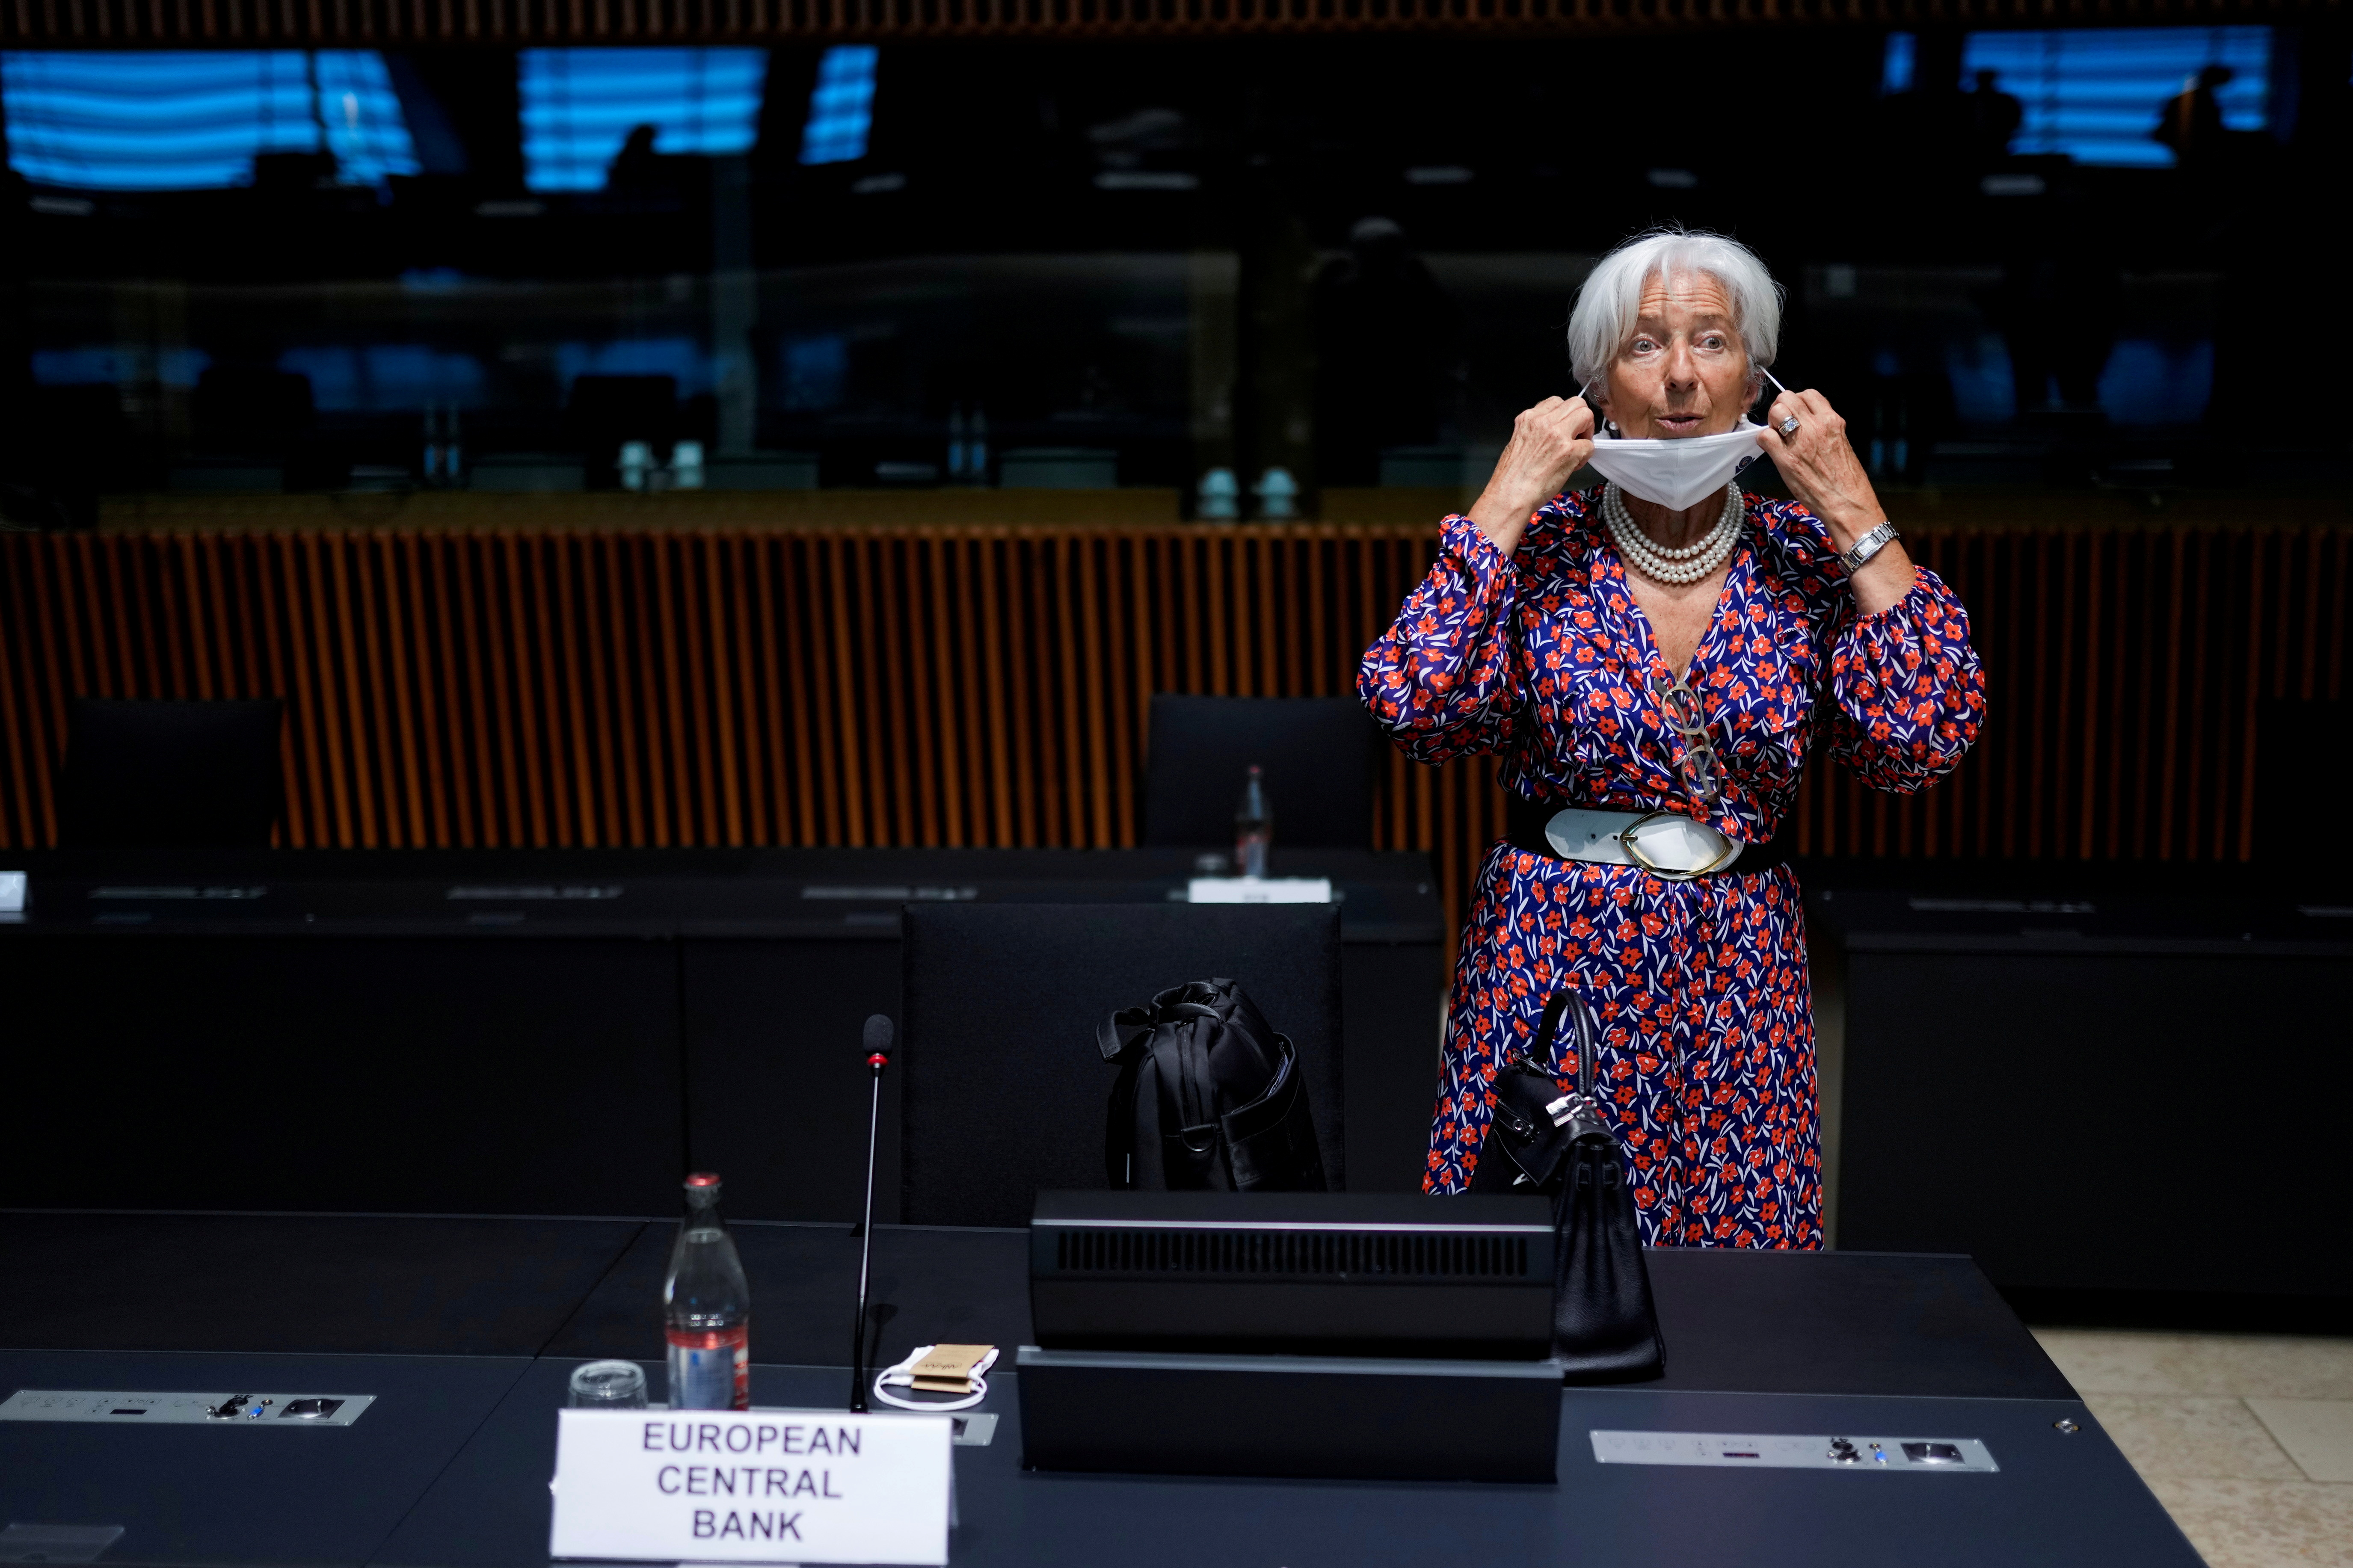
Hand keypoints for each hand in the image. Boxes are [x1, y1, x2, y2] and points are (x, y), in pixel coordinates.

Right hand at [1466, 396, 1594, 555]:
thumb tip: (1555, 431)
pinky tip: (1573, 465)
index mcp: (1528, 418)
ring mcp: (1558, 435)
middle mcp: (1543, 422)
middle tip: (1576, 436)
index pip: (1556, 401)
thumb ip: (1536, 430)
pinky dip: (1585, 455)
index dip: (1564, 415)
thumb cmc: (1511, 477)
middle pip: (1576, 403)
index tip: (1563, 428)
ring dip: (1586, 431)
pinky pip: (1590, 445)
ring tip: (1577, 448)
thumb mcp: (1518, 441)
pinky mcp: (1570, 451)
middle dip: (1581, 419)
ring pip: (1586, 415)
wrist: (1510, 496)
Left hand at [1760, 387, 1914, 614]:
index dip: (1797, 401)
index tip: (1795, 413)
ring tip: (1777, 436)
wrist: (1847, 504)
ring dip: (1771, 422)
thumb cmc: (1846, 480)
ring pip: (1775, 412)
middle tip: (1781, 424)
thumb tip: (1807, 421)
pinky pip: (1765, 437)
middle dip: (1781, 408)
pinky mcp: (1786, 460)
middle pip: (1787, 398)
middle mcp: (1816, 426)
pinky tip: (1771, 449)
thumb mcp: (1841, 443)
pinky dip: (1764, 440)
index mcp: (1832, 421)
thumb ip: (1824, 428)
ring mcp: (1800, 442)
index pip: (1808, 394)